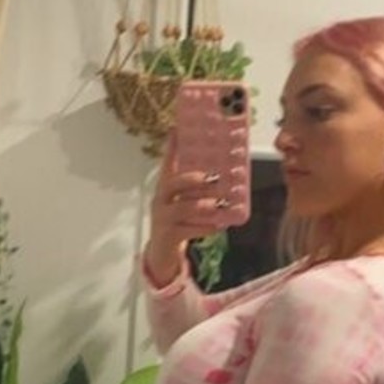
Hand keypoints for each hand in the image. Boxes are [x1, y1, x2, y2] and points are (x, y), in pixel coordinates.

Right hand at [145, 135, 227, 282]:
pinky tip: (219, 226)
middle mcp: (161, 200)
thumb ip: (198, 190)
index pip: (167, 164)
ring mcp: (162, 218)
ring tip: (218, 204)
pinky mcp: (168, 236)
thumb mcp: (185, 203)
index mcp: (165, 188)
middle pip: (172, 184)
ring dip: (202, 205)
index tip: (177, 130)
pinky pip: (187, 230)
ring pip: (181, 208)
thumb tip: (223, 174)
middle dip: (192, 179)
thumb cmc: (178, 223)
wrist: (162, 254)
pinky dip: (204, 228)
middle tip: (214, 177)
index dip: (172, 148)